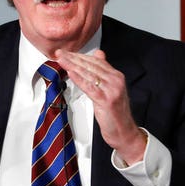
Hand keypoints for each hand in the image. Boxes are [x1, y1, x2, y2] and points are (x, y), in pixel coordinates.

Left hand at [56, 49, 145, 164]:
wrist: (124, 132)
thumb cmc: (115, 113)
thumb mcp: (110, 89)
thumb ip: (104, 72)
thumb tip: (98, 54)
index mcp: (116, 76)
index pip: (95, 61)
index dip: (79, 56)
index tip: (66, 53)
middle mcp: (116, 81)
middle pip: (91, 66)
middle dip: (73, 58)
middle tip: (60, 53)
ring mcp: (112, 90)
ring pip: (89, 74)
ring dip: (73, 66)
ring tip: (61, 60)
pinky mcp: (107, 100)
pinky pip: (90, 87)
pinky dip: (79, 79)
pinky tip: (70, 73)